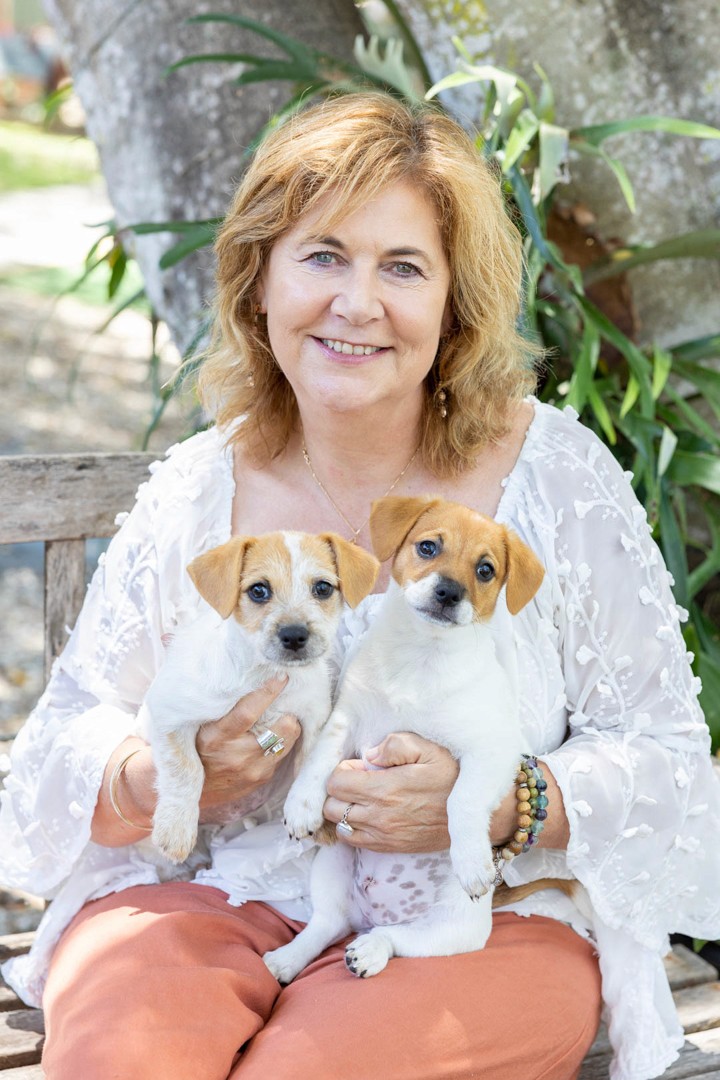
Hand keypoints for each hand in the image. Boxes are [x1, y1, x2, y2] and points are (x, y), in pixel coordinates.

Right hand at [198, 677, 301, 808]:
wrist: (195, 790)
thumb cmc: (197, 749)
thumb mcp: (202, 727)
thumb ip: (223, 708)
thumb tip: (248, 681)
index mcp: (218, 738)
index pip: (247, 712)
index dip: (267, 692)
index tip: (281, 677)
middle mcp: (239, 756)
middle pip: (281, 729)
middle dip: (287, 713)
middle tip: (284, 704)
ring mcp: (254, 770)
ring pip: (288, 741)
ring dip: (287, 728)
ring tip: (280, 719)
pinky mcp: (263, 778)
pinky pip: (282, 754)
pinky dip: (280, 743)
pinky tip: (271, 738)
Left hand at [321, 732, 458, 852]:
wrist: (474, 814)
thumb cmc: (452, 776)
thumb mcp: (428, 749)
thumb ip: (394, 745)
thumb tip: (369, 755)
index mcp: (384, 789)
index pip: (335, 783)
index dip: (342, 770)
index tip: (359, 766)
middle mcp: (379, 816)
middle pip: (331, 806)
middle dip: (338, 790)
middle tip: (359, 781)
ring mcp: (383, 835)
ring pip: (339, 826)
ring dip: (343, 810)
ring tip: (361, 798)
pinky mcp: (390, 847)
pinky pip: (354, 841)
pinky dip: (353, 828)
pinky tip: (368, 814)